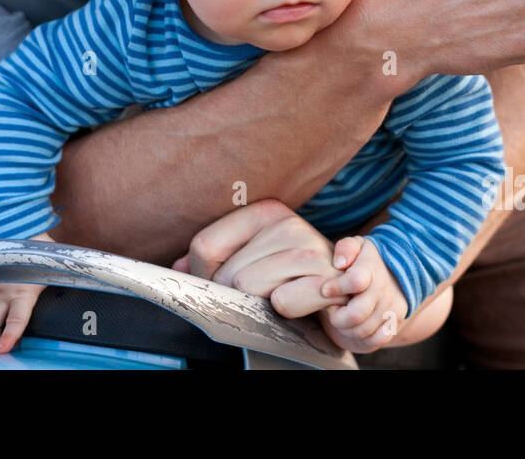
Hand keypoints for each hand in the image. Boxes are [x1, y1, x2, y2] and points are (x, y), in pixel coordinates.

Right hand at [0, 232, 53, 354]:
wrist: (16, 229)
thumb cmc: (39, 252)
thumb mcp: (52, 270)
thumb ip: (59, 283)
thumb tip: (80, 285)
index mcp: (23, 290)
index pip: (16, 319)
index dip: (10, 336)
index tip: (4, 350)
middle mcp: (2, 291)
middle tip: (1, 349)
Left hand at [170, 199, 345, 318]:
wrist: (349, 294)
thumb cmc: (294, 277)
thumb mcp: (254, 260)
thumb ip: (214, 259)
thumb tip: (174, 269)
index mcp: (265, 212)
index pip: (204, 245)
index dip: (203, 275)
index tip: (222, 283)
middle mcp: (288, 223)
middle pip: (224, 274)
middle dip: (232, 295)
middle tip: (259, 296)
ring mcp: (309, 249)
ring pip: (247, 289)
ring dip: (258, 305)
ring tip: (279, 298)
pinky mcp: (326, 279)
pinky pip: (281, 303)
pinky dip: (286, 311)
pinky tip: (300, 304)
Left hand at [316, 236, 408, 353]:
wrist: (398, 271)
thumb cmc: (366, 259)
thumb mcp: (356, 245)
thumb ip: (346, 248)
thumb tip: (339, 263)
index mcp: (372, 268)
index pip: (355, 281)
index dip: (337, 288)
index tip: (325, 289)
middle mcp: (384, 290)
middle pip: (356, 314)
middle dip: (337, 316)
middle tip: (333, 308)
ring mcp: (392, 308)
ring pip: (363, 330)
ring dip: (346, 328)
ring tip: (342, 315)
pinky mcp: (396, 322)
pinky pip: (377, 340)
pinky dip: (362, 338)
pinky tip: (354, 326)